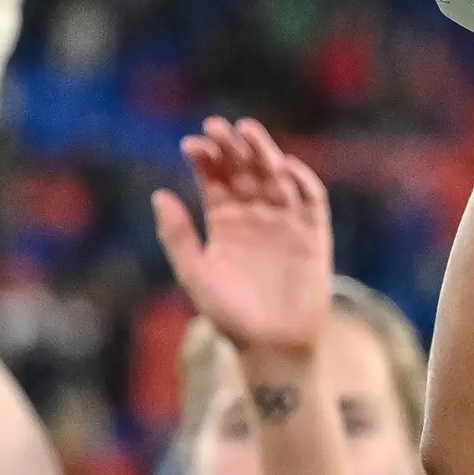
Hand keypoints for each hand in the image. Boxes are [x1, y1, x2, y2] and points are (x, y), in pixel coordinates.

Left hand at [153, 118, 334, 357]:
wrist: (272, 346)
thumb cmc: (230, 316)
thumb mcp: (195, 274)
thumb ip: (177, 236)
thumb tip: (159, 194)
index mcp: (224, 221)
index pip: (215, 178)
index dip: (205, 158)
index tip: (192, 145)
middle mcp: (254, 215)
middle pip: (245, 169)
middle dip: (232, 146)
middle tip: (218, 128)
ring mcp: (285, 222)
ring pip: (276, 176)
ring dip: (264, 153)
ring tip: (247, 134)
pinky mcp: (313, 234)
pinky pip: (310, 199)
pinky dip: (302, 180)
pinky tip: (284, 167)